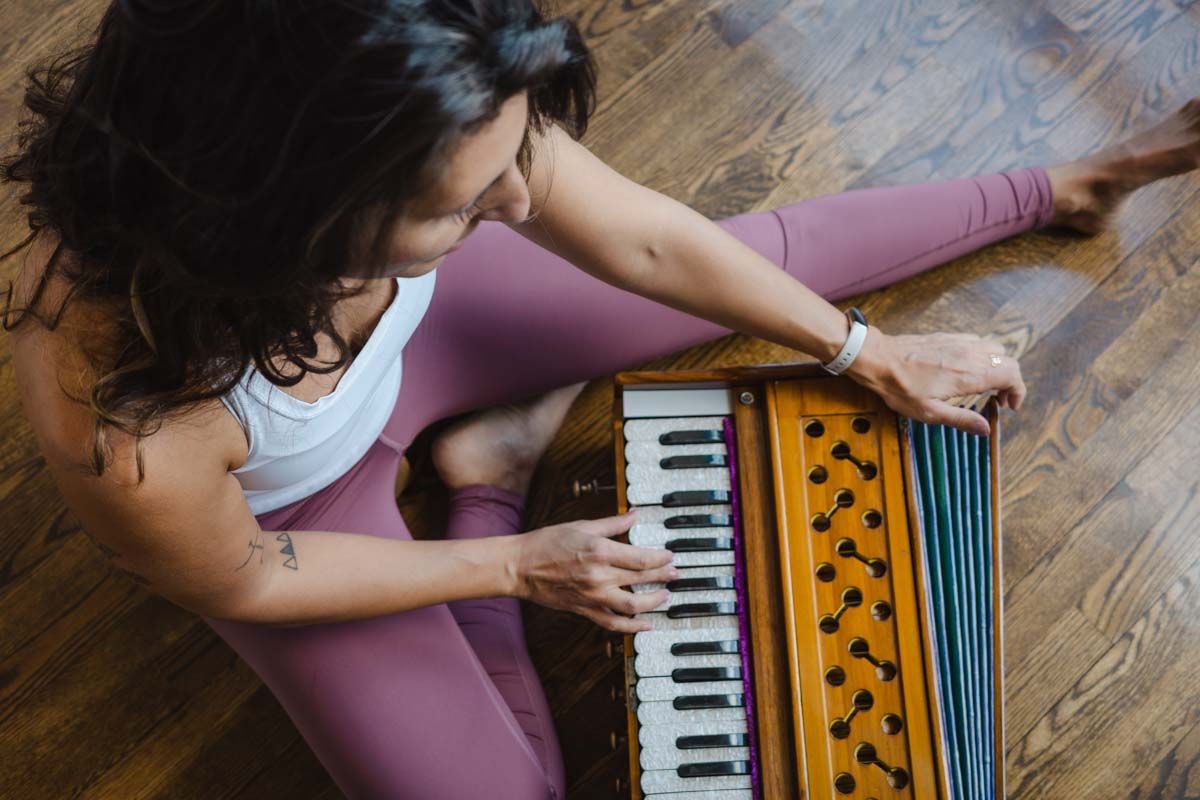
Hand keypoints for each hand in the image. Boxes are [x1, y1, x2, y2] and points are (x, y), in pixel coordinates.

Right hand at [511, 510, 677, 632]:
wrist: (520, 567)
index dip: (660, 558)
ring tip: (666, 596)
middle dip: (663, 576)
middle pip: (641, 579)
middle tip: (676, 573)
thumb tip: (634, 515)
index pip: (641, 558)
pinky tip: (646, 625)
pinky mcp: (585, 610)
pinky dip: (632, 627)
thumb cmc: (546, 543)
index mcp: (599, 552)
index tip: (670, 556)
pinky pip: (614, 623)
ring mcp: (593, 596)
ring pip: (633, 606)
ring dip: (654, 601)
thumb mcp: (582, 525)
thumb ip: (612, 523)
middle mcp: (599, 576)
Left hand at [846, 328, 1025, 435]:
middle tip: (999, 400)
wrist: (877, 358)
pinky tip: (968, 370)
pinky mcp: (949, 336)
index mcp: (969, 375)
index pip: (1012, 375)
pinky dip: (983, 357)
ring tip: (986, 386)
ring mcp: (960, 342)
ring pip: (995, 350)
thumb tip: (986, 429)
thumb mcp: (928, 412)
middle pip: (1008, 362)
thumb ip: (960, 420)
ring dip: (998, 368)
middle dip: (1011, 382)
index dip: (1018, 392)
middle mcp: (970, 354)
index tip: (1010, 407)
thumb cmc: (899, 387)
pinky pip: (978, 342)